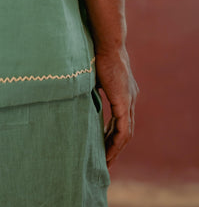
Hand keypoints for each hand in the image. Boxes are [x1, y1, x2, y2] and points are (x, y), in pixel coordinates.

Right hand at [95, 47, 138, 168]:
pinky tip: (107, 154)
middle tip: (104, 161)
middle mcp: (130, 98)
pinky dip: (115, 143)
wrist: (106, 44)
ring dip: (115, 149)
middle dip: (114, 147)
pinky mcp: (124, 102)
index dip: (112, 135)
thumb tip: (76, 98)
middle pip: (125, 131)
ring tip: (105, 162)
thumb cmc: (96, 55)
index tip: (102, 146)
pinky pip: (122, 130)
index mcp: (124, 92)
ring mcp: (129, 101)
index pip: (121, 120)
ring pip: (125, 134)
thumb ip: (90, 90)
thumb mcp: (92, 78)